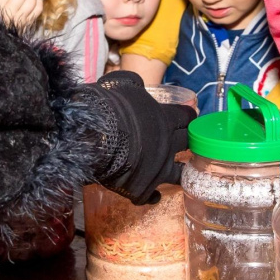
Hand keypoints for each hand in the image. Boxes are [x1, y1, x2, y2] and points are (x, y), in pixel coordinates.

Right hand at [93, 71, 195, 203]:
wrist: (91, 137)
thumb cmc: (107, 106)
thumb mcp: (122, 84)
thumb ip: (135, 83)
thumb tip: (138, 84)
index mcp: (165, 119)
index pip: (187, 117)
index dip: (187, 117)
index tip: (187, 118)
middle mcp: (168, 145)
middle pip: (187, 143)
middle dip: (187, 141)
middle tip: (185, 142)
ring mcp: (157, 169)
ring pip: (179, 174)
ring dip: (178, 171)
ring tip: (178, 171)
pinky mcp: (142, 189)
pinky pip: (153, 196)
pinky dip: (152, 195)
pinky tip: (153, 195)